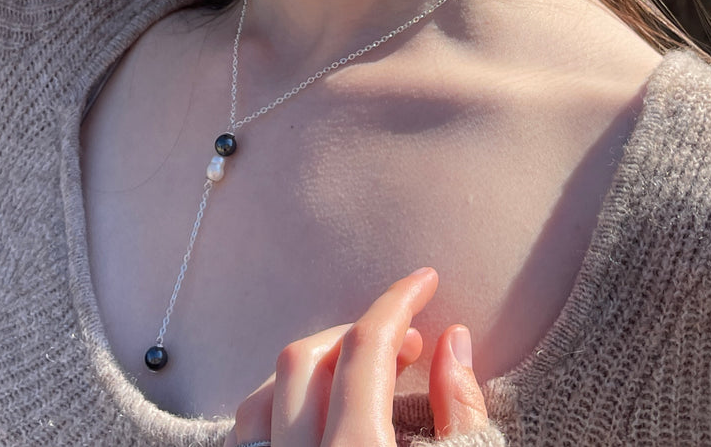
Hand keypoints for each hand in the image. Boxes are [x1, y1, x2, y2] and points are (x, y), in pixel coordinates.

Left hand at [224, 267, 489, 446]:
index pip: (366, 349)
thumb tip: (454, 339)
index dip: (398, 302)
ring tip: (360, 373)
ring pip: (261, 400)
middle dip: (354, 333)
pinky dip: (278, 410)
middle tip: (408, 339)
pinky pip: (248, 438)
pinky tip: (317, 415)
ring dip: (309, 369)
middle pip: (304, 361)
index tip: (425, 280)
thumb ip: (461, 413)